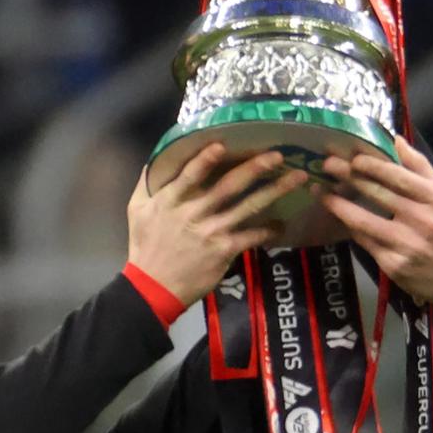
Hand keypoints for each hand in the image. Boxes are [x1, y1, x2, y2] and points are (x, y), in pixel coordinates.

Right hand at [126, 145, 307, 305]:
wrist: (153, 287)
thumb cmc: (145, 246)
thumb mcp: (136, 210)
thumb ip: (148, 183)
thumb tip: (156, 160)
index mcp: (170, 201)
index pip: (190, 175)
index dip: (206, 159)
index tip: (224, 144)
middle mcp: (193, 213)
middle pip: (228, 187)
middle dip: (255, 168)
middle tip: (278, 155)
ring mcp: (211, 232)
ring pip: (247, 208)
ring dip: (274, 191)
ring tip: (296, 178)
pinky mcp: (224, 251)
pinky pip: (251, 237)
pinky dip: (268, 230)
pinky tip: (281, 224)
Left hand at [319, 137, 432, 334]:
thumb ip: (421, 168)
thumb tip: (394, 139)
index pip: (397, 176)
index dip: (371, 164)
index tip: (352, 156)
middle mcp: (422, 221)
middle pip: (377, 194)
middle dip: (348, 176)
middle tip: (326, 164)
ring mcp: (406, 245)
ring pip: (363, 220)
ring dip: (338, 204)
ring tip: (320, 192)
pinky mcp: (394, 265)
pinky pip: (366, 242)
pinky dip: (352, 228)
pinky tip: (340, 218)